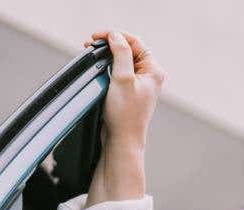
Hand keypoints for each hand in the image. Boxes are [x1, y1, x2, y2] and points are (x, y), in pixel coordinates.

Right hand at [83, 29, 164, 147]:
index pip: (135, 42)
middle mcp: (149, 76)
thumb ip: (121, 54)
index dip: (115, 35)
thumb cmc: (125, 113)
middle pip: (128, 49)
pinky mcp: (129, 90)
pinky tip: (95, 66)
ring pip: (122, 59)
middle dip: (109, 43)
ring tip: (90, 52)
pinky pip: (118, 70)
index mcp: (153, 71)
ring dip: (106, 53)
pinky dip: (106, 65)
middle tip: (90, 44)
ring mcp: (139, 83)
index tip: (96, 36)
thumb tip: (116, 36)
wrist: (122, 139)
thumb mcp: (122, 79)